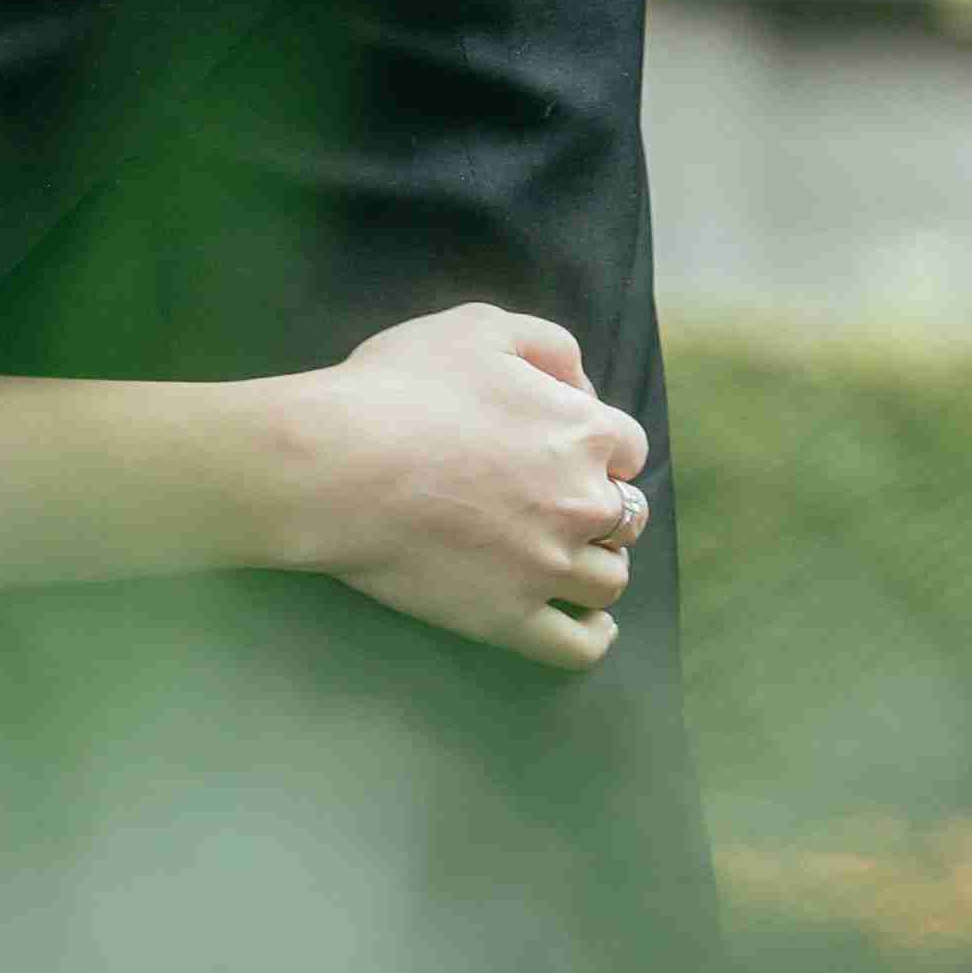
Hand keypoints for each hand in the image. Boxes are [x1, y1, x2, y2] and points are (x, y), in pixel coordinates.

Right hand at [287, 305, 651, 673]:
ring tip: (564, 554)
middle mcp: (583, 506)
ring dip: (596, 563)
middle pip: (626, 516)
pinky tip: (591, 623)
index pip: (629, 446)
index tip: (563, 440)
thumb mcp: (480, 326)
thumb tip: (580, 384)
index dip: (600, 441)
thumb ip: (548, 344)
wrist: (342, 464)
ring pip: (610, 581)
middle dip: (601, 503)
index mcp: (582, 433)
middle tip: (555, 496)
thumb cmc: (404, 386)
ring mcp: (549, 569)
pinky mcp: (512, 619)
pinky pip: (580, 646)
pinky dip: (595, 636)